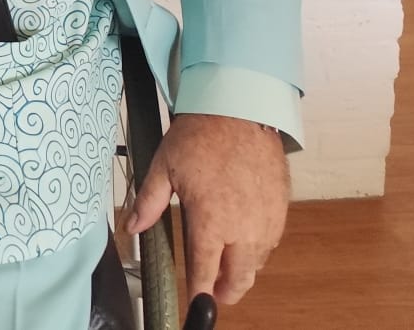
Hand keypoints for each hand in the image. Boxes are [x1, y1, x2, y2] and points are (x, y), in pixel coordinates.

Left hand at [125, 113, 288, 306]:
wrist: (240, 110)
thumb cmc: (200, 136)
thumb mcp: (164, 166)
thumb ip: (149, 202)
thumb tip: (132, 228)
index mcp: (211, 222)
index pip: (205, 272)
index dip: (199, 294)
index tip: (195, 304)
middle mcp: (243, 228)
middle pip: (239, 279)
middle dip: (225, 292)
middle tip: (212, 293)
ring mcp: (266, 221)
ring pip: (257, 264)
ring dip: (242, 271)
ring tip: (226, 267)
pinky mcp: (281, 210)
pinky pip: (270, 243)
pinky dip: (257, 250)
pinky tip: (244, 242)